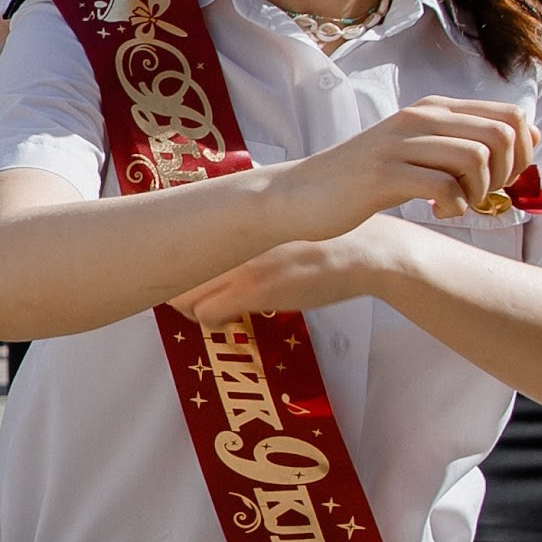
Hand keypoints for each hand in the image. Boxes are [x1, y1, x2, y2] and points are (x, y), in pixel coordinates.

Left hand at [171, 216, 418, 326]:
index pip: (177, 238)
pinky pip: (208, 315)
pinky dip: (213, 324)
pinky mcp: (256, 289)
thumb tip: (221, 224)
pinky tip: (232, 321)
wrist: (367, 249)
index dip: (176, 264)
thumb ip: (249, 225)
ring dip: (195, 308)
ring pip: (184, 296)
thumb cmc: (322, 237)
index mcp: (236, 217)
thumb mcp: (279, 222)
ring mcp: (241, 263)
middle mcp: (232, 236)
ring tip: (217, 308)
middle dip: (177, 289)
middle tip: (197, 296)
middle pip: (173, 270)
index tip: (185, 275)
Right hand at [279, 96, 534, 231]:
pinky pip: (443, 187)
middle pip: (502, 134)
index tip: (500, 178)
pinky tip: (438, 213)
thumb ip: (466, 138)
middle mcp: (418, 118)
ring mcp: (399, 145)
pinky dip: (453, 207)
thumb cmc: (363, 179)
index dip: (522, 151)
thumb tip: (530, 136)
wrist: (299, 195)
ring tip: (457, 205)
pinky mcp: (382, 175)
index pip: (511, 115)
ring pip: (476, 158)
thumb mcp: (418, 149)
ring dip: (479, 191)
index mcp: (431, 109)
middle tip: (482, 194)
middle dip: (507, 172)